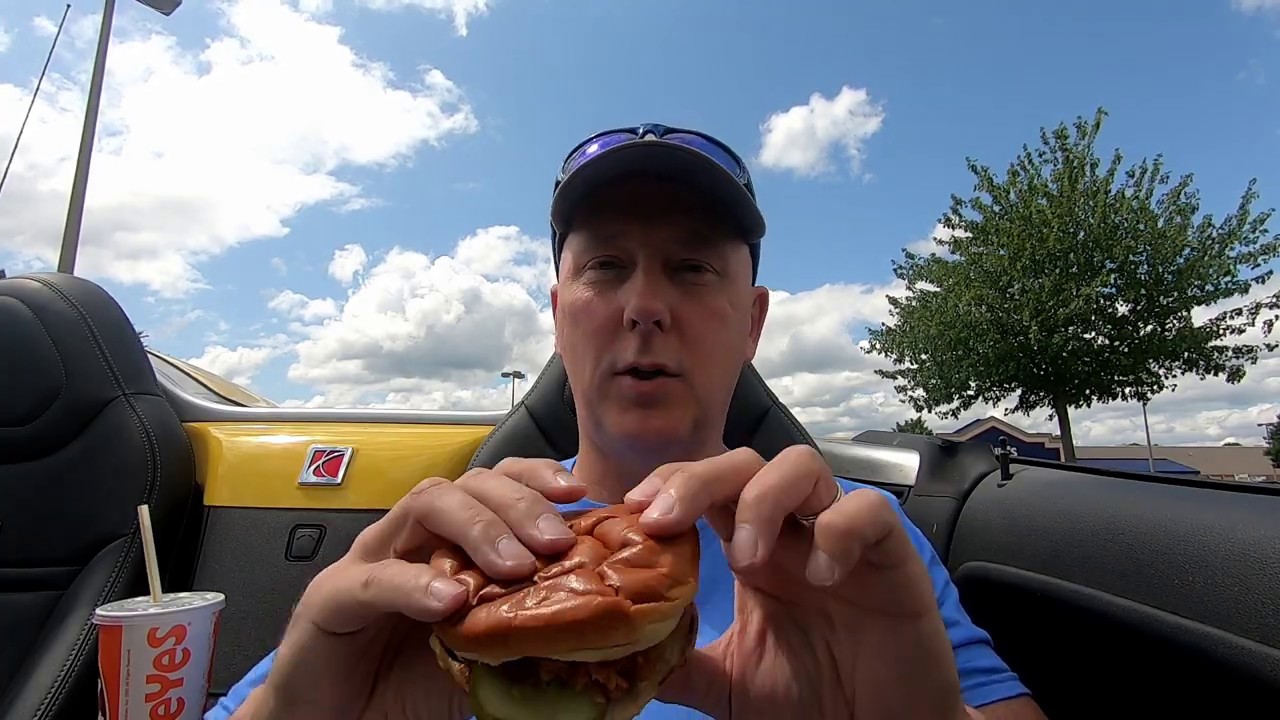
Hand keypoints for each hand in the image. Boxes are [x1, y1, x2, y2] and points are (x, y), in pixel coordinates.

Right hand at [238, 458, 586, 719]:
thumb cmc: (412, 682)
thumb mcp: (486, 653)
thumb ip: (527, 632)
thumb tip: (599, 634)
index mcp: (451, 540)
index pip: (496, 483)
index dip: (535, 478)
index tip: (578, 495)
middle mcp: (413, 537)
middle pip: (468, 484)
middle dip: (518, 503)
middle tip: (554, 542)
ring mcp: (372, 559)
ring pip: (426, 505)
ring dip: (477, 527)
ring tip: (513, 566)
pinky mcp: (334, 597)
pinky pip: (376, 578)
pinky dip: (416, 584)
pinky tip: (450, 600)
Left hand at [623, 446, 968, 719]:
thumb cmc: (816, 700)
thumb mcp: (729, 685)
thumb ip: (681, 663)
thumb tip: (616, 653)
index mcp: (753, 549)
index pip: (705, 487)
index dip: (668, 484)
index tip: (630, 511)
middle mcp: (793, 533)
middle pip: (744, 462)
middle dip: (697, 478)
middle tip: (663, 519)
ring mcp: (841, 538)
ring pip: (802, 465)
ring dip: (763, 500)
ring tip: (747, 557)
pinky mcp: (891, 556)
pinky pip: (868, 511)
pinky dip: (839, 531)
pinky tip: (821, 577)